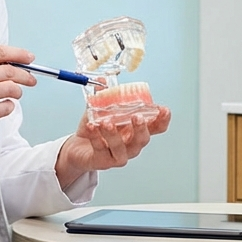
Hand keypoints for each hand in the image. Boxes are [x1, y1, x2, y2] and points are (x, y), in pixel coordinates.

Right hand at [0, 46, 36, 174]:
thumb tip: (6, 63)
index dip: (19, 54)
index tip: (30, 58)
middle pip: (10, 70)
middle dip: (26, 75)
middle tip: (31, 80)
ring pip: (11, 89)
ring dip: (17, 92)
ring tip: (14, 95)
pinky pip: (6, 108)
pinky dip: (8, 107)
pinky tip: (2, 108)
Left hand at [54, 107, 170, 189]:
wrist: (77, 147)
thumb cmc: (95, 129)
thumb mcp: (99, 110)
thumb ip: (103, 96)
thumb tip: (102, 80)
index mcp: (135, 130)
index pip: (155, 127)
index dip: (162, 120)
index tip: (164, 110)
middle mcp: (130, 145)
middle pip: (142, 140)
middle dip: (141, 128)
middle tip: (137, 117)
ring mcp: (118, 155)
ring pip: (122, 148)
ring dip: (115, 135)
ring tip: (107, 122)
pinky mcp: (103, 161)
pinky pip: (101, 149)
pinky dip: (96, 137)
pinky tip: (91, 126)